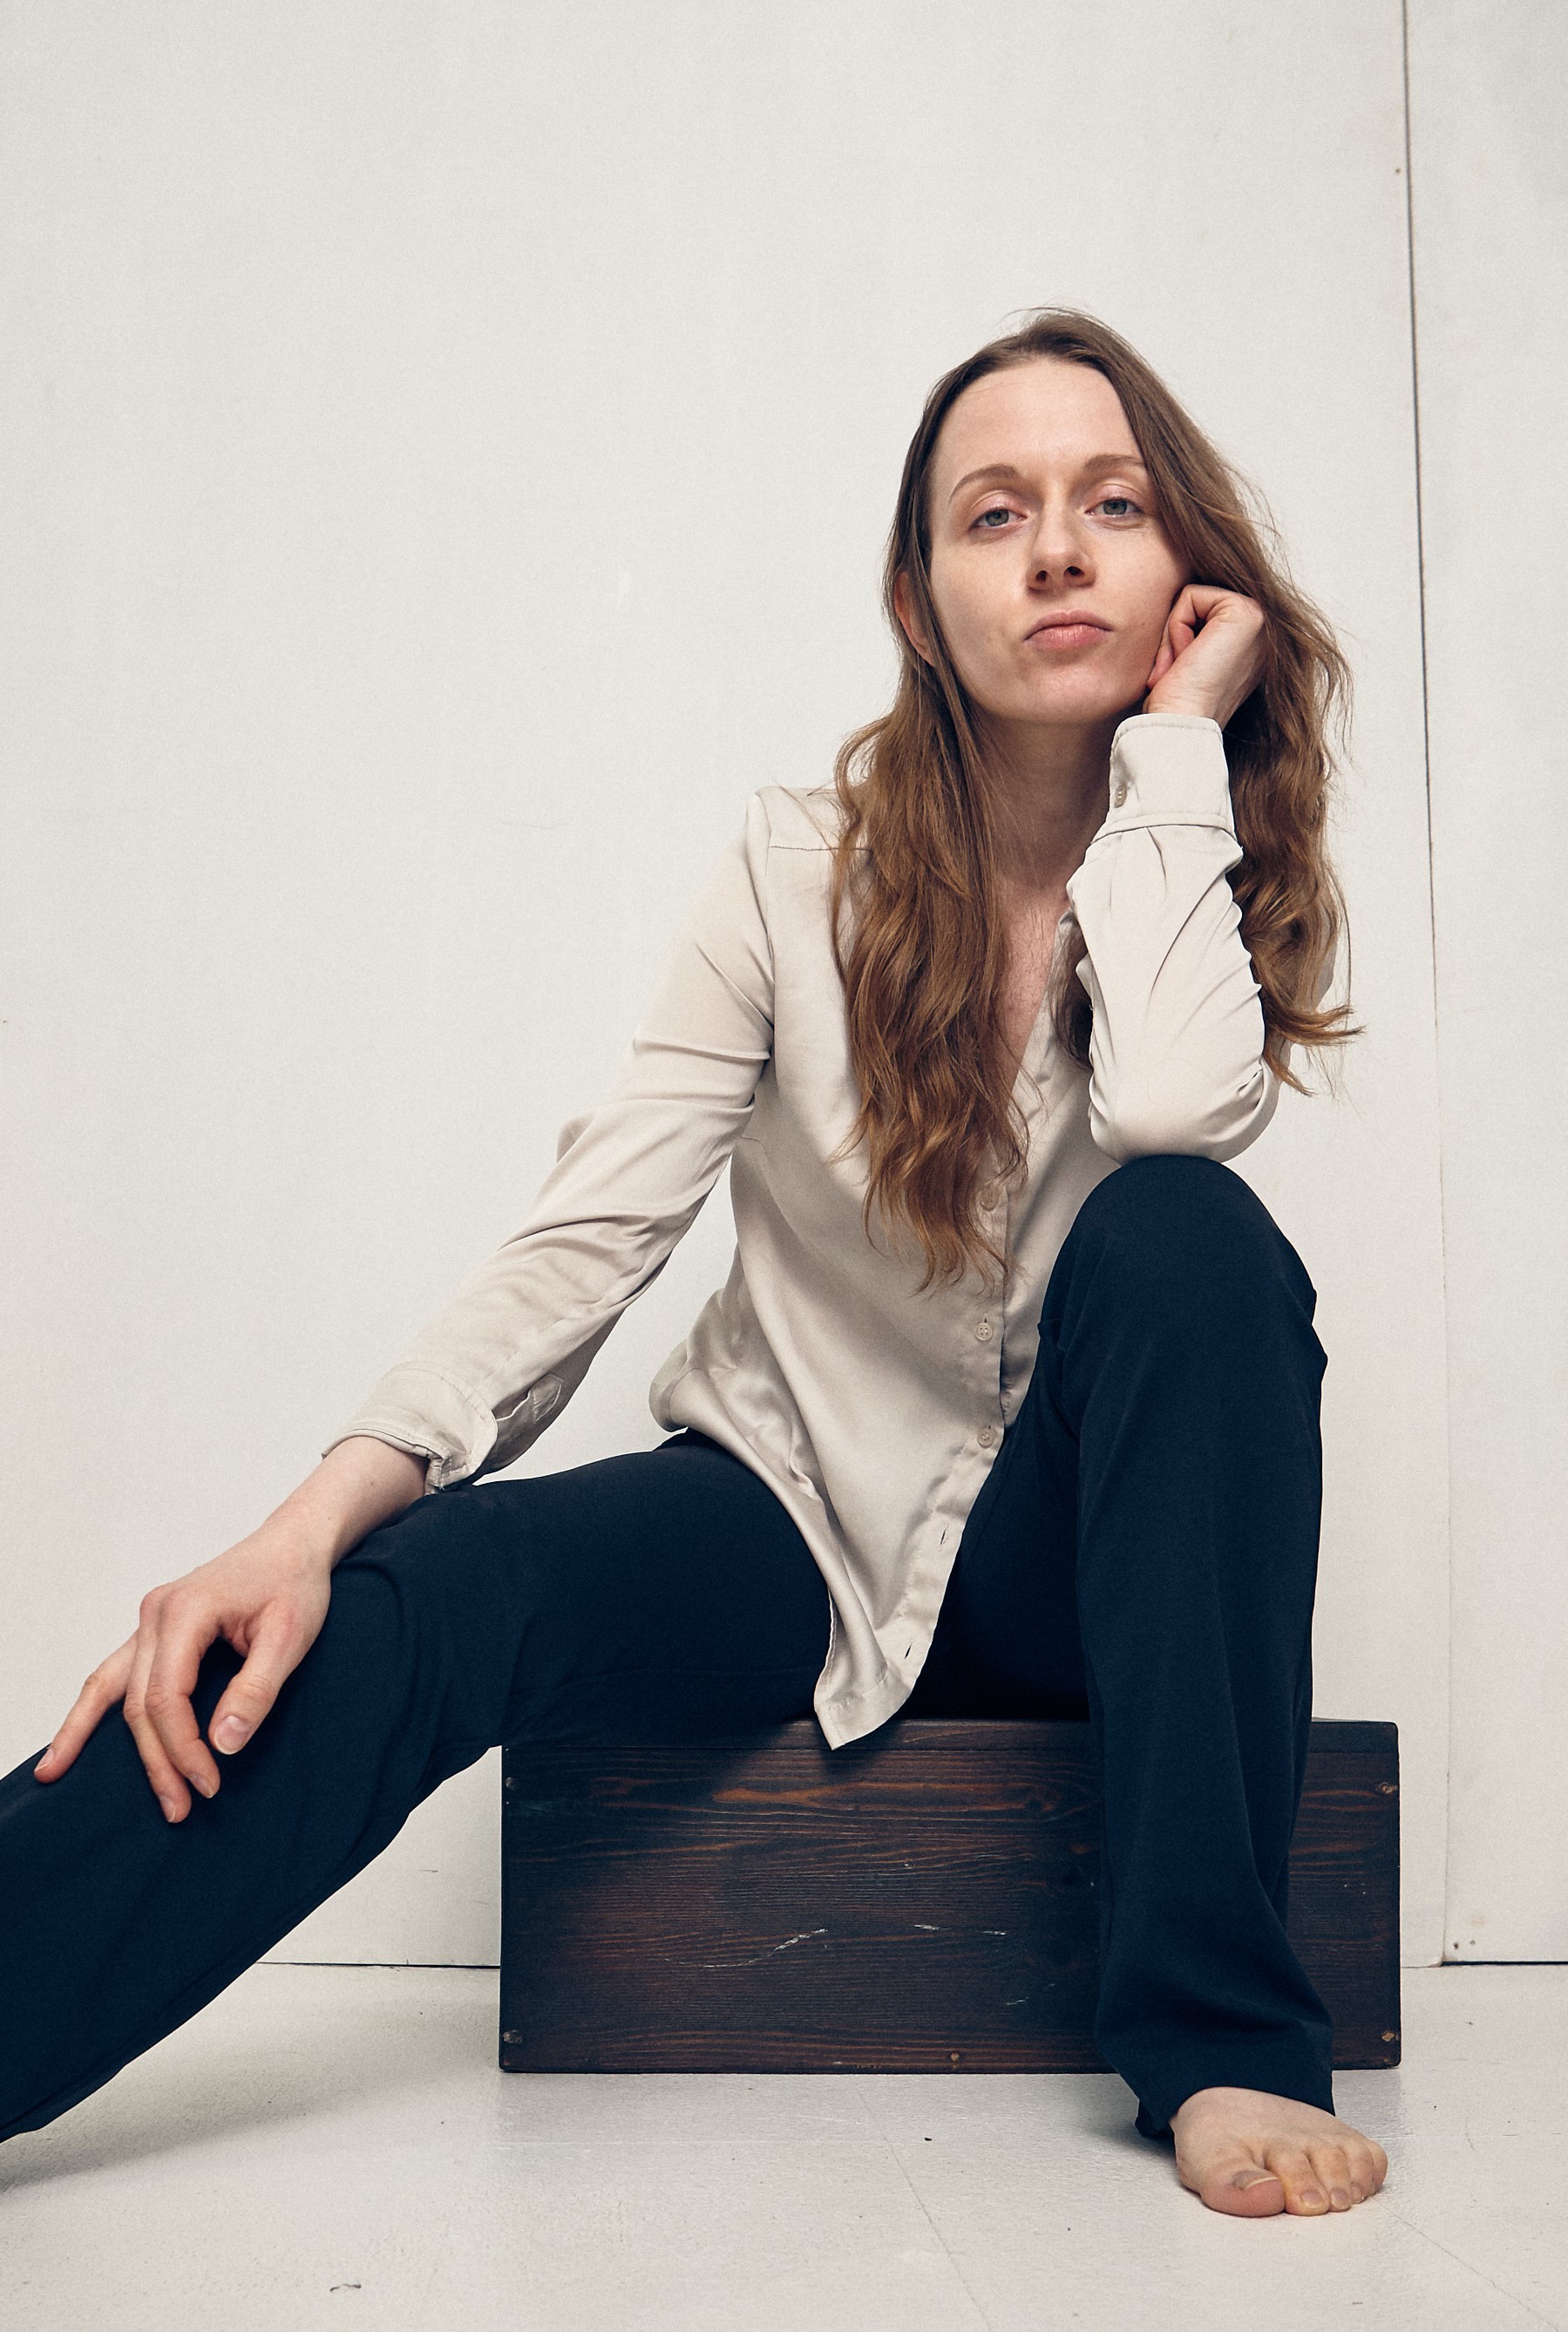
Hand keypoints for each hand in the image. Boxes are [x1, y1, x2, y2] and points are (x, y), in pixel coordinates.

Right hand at [33, 1524, 335, 1821]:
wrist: (292, 1545)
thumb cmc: (294, 1583)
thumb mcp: (291, 1637)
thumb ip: (257, 1689)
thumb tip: (222, 1743)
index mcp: (187, 1610)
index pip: (167, 1695)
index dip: (183, 1747)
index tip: (208, 1783)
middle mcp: (158, 1613)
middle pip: (140, 1701)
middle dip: (156, 1760)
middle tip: (179, 1808)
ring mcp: (150, 1621)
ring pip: (110, 1687)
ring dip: (92, 1737)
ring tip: (56, 1777)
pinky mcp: (155, 1630)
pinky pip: (115, 1674)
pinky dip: (91, 1707)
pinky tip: (68, 1740)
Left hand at [1143, 583, 1266, 726]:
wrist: (1181, 727)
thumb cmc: (1176, 706)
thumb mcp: (1195, 662)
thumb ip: (1200, 633)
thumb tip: (1182, 607)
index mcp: (1255, 644)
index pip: (1203, 611)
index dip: (1180, 640)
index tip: (1183, 676)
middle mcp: (1265, 631)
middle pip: (1199, 602)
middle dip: (1176, 635)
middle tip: (1179, 674)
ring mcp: (1261, 619)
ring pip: (1193, 599)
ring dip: (1174, 635)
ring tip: (1182, 669)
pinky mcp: (1244, 613)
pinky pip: (1190, 596)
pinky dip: (1175, 628)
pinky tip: (1185, 660)